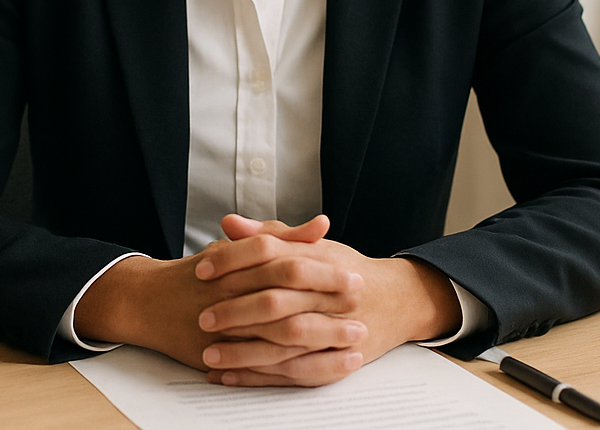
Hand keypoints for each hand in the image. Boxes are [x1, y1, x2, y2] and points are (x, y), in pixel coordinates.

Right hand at [70, 218, 362, 373]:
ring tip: (355, 337)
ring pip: (279, 337)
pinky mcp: (223, 355)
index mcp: (237, 263)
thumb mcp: (239, 248)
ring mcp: (225, 328)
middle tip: (361, 306)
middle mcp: (229, 294)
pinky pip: (268, 367)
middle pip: (286, 301)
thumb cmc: (202, 272)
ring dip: (322, 338)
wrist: (149, 302)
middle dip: (328, 305)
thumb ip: (282, 236)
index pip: (285, 263)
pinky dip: (301, 366)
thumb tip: (322, 224)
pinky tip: (329, 364)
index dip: (323, 270)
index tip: (355, 273)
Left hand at [193, 214, 460, 386]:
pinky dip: (261, 377)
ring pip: (285, 343)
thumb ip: (269, 235)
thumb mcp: (311, 246)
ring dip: (245, 352)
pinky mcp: (336, 359)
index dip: (234, 261)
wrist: (397, 300)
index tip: (202, 269)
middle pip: (277, 302)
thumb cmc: (345, 269)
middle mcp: (327, 294)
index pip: (271, 255)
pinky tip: (231, 376)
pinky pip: (296, 373)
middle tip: (203, 317)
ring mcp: (335, 329)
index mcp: (318, 260)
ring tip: (210, 354)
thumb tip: (228, 223)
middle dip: (237, 312)